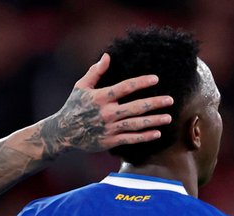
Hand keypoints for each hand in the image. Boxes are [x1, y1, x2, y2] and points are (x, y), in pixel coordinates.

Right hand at [42, 53, 173, 153]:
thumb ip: (95, 72)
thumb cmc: (73, 107)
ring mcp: (109, 128)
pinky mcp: (109, 141)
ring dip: (154, 121)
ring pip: (136, 124)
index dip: (141, 82)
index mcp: (101, 97)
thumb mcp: (80, 86)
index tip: (155, 79)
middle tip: (170, 100)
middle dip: (154, 103)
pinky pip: (130, 139)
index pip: (125, 87)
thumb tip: (107, 56)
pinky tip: (157, 133)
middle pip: (135, 107)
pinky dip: (144, 137)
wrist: (63, 133)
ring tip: (168, 117)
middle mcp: (107, 113)